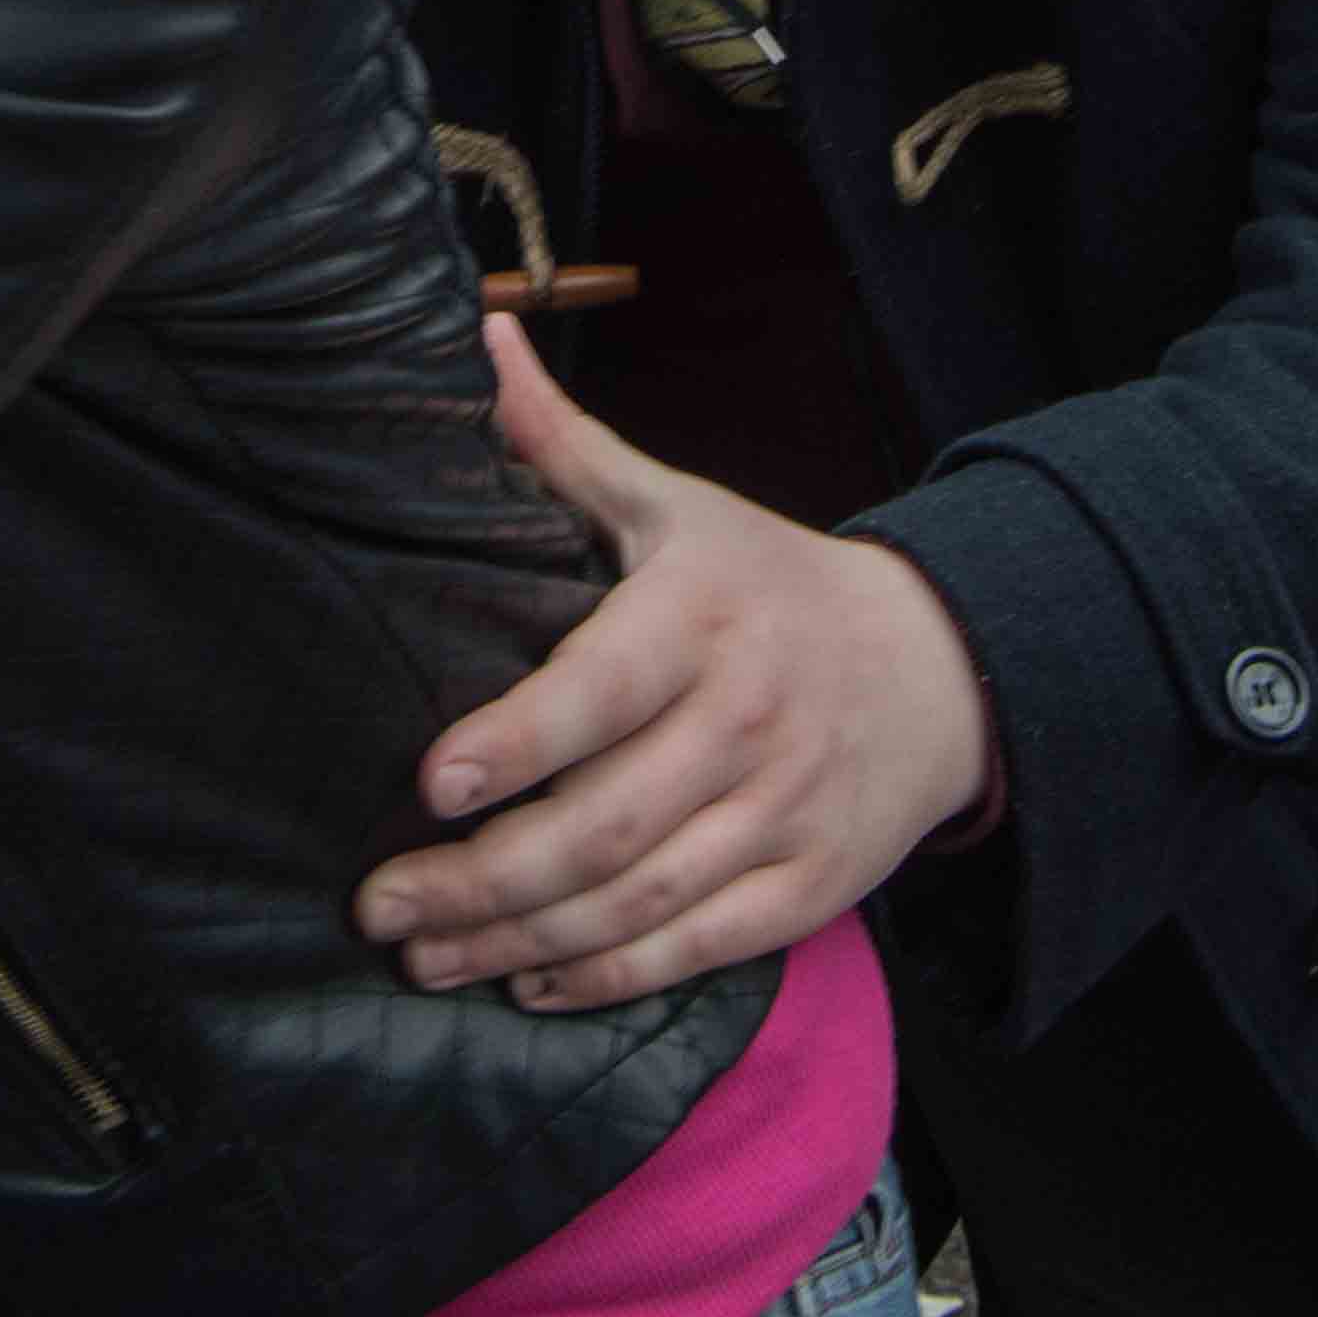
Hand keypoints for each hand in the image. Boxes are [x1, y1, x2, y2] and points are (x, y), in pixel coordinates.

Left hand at [349, 316, 992, 1013]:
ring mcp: (783, 811)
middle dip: (484, 877)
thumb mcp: (674, 503)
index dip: (521, 741)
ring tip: (424, 955)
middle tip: (381, 904)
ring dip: (522, 939)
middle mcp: (747, 720)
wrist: (937, 667)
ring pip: (641, 898)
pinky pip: (698, 947)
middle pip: (607, 822)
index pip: (606, 688)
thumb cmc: (765, 580)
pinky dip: (609, 974)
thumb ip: (562, 443)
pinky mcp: (809, 886)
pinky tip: (527, 980)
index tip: (435, 782)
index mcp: (704, 618)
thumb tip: (477, 335)